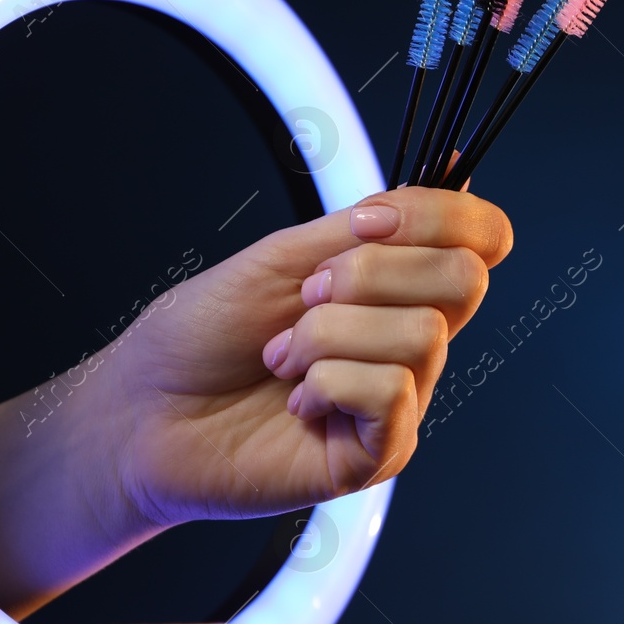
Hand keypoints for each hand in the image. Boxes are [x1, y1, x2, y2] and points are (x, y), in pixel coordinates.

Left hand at [94, 185, 511, 531]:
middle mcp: (408, 343)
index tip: (366, 221)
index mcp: (396, 289)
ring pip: (422, 335)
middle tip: (306, 297)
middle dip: (371, 273)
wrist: (142, 411)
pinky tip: (297, 400)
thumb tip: (449, 170)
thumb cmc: (200, 337)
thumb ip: (367, 227)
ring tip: (284, 358)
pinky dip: (330, 381)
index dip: (441, 216)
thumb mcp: (285, 258)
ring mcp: (399, 401)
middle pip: (464, 280)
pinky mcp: (378, 454)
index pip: (481, 240)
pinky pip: (390, 393)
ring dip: (330, 334)